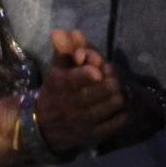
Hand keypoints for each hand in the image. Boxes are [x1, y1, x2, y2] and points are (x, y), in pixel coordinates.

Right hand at [35, 29, 125, 153]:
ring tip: (117, 89)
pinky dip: (122, 113)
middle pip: (101, 91)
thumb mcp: (55, 70)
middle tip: (112, 76)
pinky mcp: (94, 135)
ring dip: (118, 94)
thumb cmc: (54, 92)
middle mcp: (72, 105)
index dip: (89, 73)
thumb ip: (63, 50)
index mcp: (61, 85)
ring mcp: (84, 122)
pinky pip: (116, 122)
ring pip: (111, 105)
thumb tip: (62, 31)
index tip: (98, 69)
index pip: (76, 80)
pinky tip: (118, 106)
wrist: (43, 127)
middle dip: (111, 79)